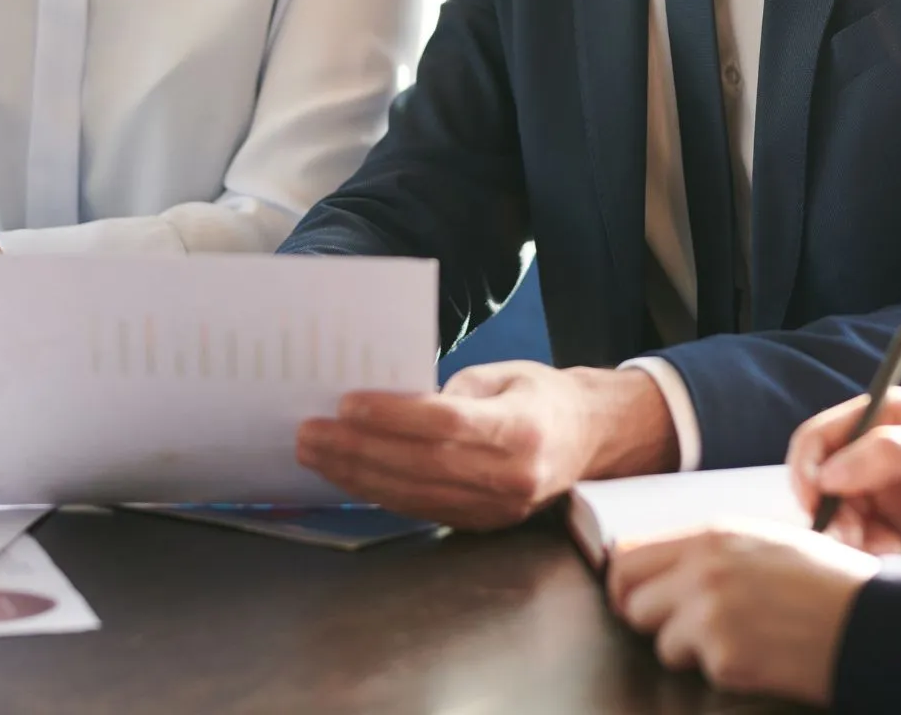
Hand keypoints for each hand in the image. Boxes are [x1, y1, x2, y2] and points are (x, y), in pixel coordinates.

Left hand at [295, 361, 678, 529]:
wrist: (591, 442)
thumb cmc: (544, 397)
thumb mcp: (507, 374)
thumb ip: (456, 391)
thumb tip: (395, 404)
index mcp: (521, 430)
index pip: (445, 425)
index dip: (392, 416)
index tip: (346, 403)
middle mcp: (510, 477)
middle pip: (419, 464)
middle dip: (356, 449)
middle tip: (309, 432)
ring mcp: (495, 508)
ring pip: (412, 494)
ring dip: (355, 475)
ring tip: (315, 453)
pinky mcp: (481, 525)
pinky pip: (420, 508)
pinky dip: (378, 492)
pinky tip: (348, 475)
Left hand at [609, 522, 877, 706]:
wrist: (868, 619)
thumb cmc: (819, 578)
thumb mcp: (759, 540)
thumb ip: (705, 550)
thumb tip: (654, 568)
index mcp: (709, 534)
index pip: (627, 556)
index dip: (627, 582)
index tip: (637, 596)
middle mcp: (702, 569)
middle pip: (629, 599)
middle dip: (649, 617)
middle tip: (681, 626)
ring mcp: (710, 614)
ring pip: (659, 641)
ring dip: (686, 648)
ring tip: (733, 636)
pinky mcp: (725, 658)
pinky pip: (699, 670)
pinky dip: (721, 669)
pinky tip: (757, 653)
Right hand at [788, 385, 900, 560]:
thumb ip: (886, 454)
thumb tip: (827, 474)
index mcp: (880, 419)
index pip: (819, 438)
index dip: (806, 468)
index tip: (814, 502)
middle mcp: (875, 456)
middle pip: (823, 486)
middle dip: (833, 514)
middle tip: (859, 538)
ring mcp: (888, 495)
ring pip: (843, 521)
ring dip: (858, 541)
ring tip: (897, 551)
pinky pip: (870, 547)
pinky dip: (878, 557)